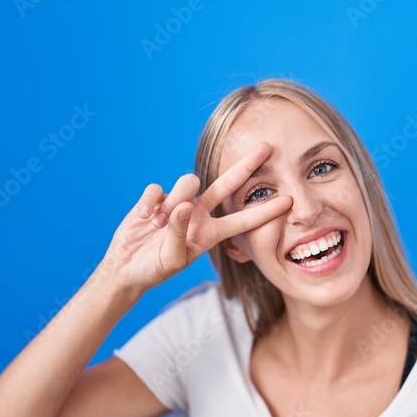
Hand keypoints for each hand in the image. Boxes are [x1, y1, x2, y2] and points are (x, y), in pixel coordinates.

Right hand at [96, 141, 292, 294]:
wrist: (127, 268)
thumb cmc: (154, 269)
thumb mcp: (171, 259)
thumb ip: (178, 232)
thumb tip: (183, 206)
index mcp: (210, 233)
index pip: (243, 219)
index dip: (265, 211)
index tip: (288, 201)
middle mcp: (198, 213)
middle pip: (227, 184)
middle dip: (247, 165)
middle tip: (267, 147)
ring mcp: (178, 202)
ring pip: (187, 182)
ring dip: (172, 201)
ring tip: (157, 225)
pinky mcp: (156, 197)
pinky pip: (157, 188)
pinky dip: (149, 203)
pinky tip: (144, 219)